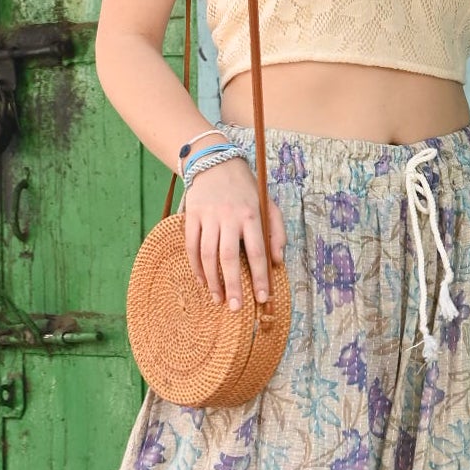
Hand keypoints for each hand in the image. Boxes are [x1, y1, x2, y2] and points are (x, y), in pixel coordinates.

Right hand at [183, 155, 286, 307]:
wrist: (215, 162)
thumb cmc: (246, 188)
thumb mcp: (269, 204)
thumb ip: (277, 232)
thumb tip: (278, 261)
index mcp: (251, 215)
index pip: (257, 251)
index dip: (259, 276)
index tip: (262, 297)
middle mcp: (229, 216)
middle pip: (229, 257)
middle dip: (233, 286)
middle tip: (236, 308)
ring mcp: (208, 216)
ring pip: (207, 254)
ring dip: (213, 281)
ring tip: (218, 300)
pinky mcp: (191, 215)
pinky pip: (191, 246)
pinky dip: (196, 267)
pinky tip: (203, 281)